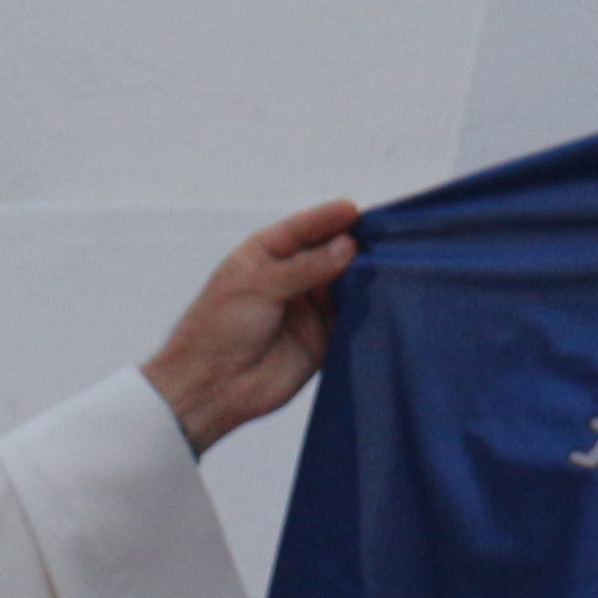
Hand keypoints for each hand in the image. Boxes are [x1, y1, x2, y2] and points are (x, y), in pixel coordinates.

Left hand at [142, 201, 361, 454]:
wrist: (211, 386)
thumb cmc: (220, 327)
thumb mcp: (260, 286)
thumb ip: (306, 267)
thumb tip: (349, 246)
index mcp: (264, 257)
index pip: (300, 230)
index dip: (326, 219)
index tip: (354, 211)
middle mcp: (288, 279)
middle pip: (326, 254)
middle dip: (350, 246)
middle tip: (380, 238)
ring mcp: (305, 310)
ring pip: (341, 286)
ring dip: (360, 277)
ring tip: (386, 265)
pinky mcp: (320, 340)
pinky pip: (347, 319)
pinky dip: (363, 309)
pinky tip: (381, 298)